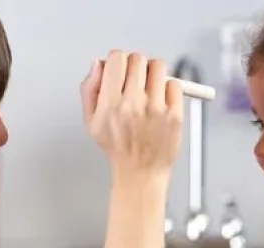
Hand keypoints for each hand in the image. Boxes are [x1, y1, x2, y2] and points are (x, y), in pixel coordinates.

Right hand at [80, 50, 183, 177]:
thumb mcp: (91, 121)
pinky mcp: (174, 115)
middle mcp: (133, 105)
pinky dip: (168, 87)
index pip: (117, 59)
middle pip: (137, 59)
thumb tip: (98, 64)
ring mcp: (156, 109)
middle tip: (135, 80)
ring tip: (149, 87)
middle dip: (135, 66)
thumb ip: (89, 89)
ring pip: (157, 66)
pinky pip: (174, 83)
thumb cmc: (117, 148)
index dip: (117, 60)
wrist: (140, 173)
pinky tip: (161, 99)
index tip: (120, 68)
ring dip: (152, 72)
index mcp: (110, 104)